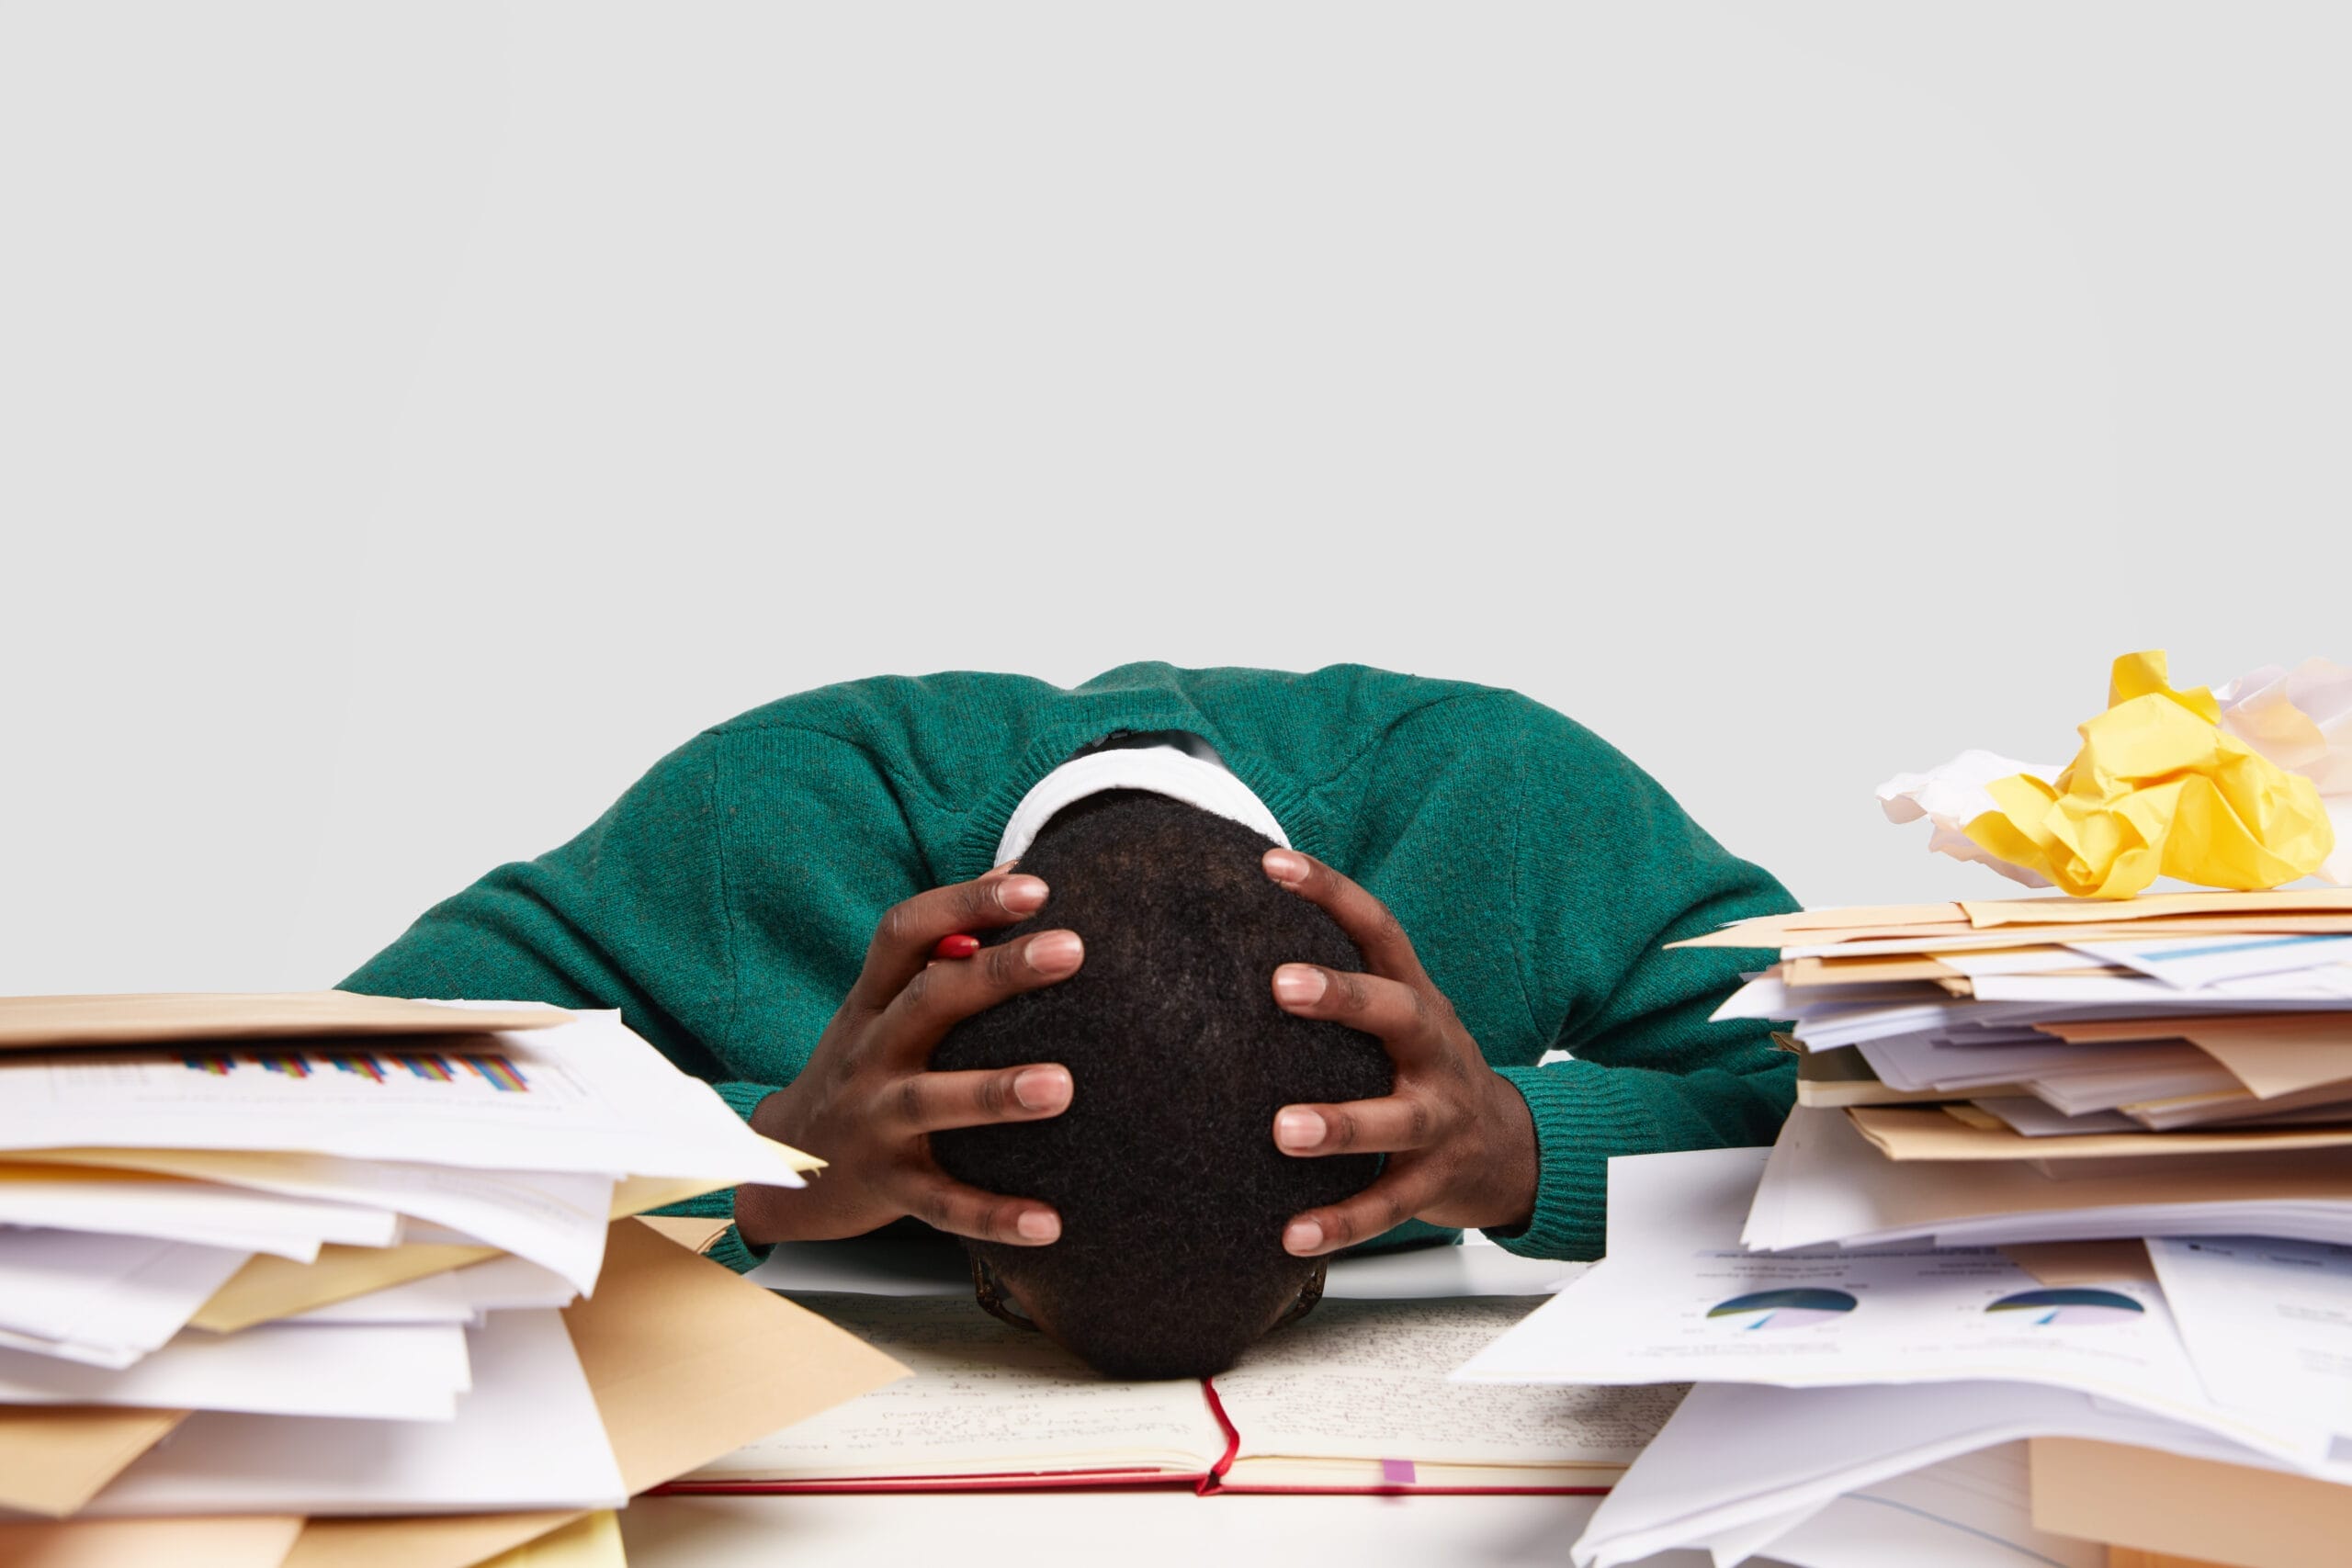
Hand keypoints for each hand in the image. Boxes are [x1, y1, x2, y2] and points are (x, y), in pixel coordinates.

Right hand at [735, 866, 1084, 1248]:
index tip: (1035, 885)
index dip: (965, 902)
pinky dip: (993, 1215)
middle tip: (1071, 948)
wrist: (780, 1164)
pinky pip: (942, 1205)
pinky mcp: (887, 1187)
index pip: (906, 932)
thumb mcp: (884, 1002)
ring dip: (996, 1092)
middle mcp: (870, 1053)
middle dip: (998, 973)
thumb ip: (944, 944)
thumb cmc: (862, 1065)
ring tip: (1064, 1086)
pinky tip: (1049, 1222)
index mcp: (873, 1001)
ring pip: (933, 1102)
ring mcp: (875, 1121)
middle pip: (929, 1001)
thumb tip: (1019, 870)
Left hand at [1260, 848, 1537, 1256]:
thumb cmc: (1428, 1069)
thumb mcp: (1401, 1014)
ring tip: (1284, 1131)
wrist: (1514, 1151)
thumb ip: (1345, 978)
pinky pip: (1387, 1207)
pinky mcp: (1435, 1183)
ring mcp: (1439, 1120)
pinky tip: (1292, 1235)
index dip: (1330, 892)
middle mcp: (1434, 1053)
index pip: (1378, 930)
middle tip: (1282, 983)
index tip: (1271, 863)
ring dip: (1341, 1124)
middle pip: (1400, 1013)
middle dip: (1344, 997)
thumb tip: (1243, 914)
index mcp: (1418, 1000)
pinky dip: (1340, 1224)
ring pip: (1396, 1122)